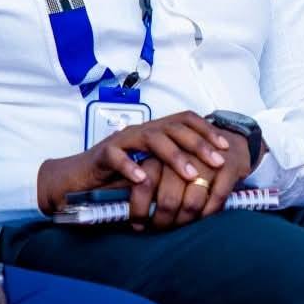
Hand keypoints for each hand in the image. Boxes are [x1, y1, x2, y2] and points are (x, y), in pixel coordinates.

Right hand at [36, 110, 231, 213]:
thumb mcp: (152, 172)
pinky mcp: (102, 154)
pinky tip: (142, 179)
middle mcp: (141, 130)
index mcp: (155, 131)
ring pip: (151, 138)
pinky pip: (117, 156)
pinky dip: (130, 167)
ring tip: (189, 173)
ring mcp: (122, 140)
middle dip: (199, 144)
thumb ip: (173, 172)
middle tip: (217, 161)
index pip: (186, 120)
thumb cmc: (118, 178)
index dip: (207, 130)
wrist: (77, 180)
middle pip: (174, 128)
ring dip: (173, 155)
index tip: (226, 146)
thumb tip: (208, 182)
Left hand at [130, 124, 265, 230]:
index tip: (137, 223)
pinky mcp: (228, 167)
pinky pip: (216, 201)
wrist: (231, 142)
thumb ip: (146, 181)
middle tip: (159, 229)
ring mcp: (207, 161)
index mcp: (163, 151)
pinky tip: (201, 217)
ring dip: (185, 221)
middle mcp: (183, 155)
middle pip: (168, 200)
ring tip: (179, 225)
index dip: (139, 209)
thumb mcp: (165, 162)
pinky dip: (208, 213)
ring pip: (192, 204)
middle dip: (162, 221)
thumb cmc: (193, 158)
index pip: (144, 184)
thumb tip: (120, 207)